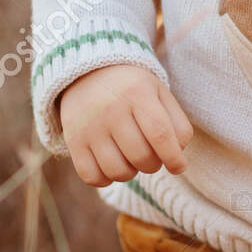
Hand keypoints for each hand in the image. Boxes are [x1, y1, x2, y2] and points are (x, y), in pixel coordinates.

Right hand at [59, 63, 194, 186]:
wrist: (87, 71)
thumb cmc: (133, 88)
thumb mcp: (159, 92)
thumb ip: (176, 122)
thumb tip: (178, 155)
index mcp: (138, 93)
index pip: (160, 134)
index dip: (173, 157)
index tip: (179, 167)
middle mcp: (112, 109)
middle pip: (141, 156)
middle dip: (154, 164)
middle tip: (152, 156)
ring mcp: (90, 126)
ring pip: (118, 171)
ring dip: (132, 172)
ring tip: (131, 158)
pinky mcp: (73, 141)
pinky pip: (92, 176)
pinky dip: (106, 179)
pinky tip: (112, 164)